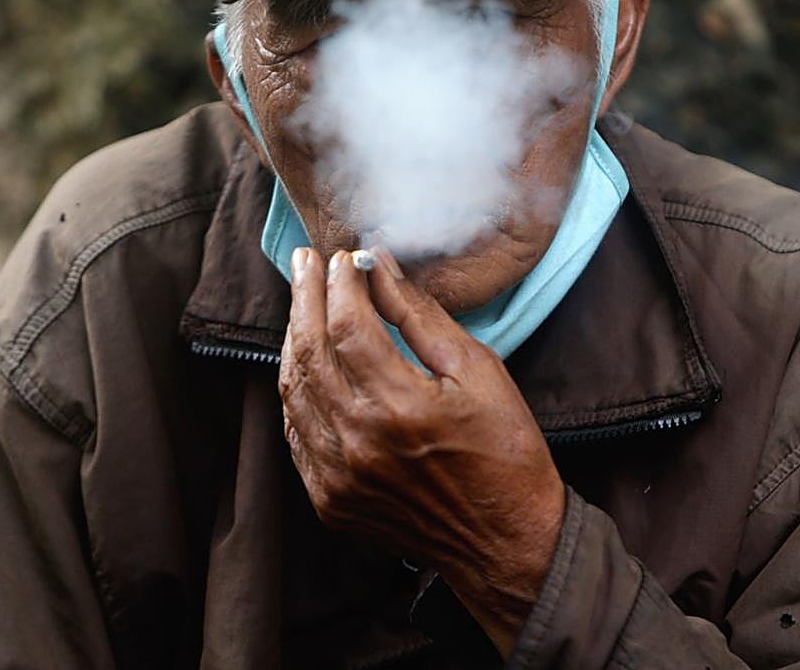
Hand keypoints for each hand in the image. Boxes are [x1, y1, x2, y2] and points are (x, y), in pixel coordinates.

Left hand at [280, 246, 565, 655]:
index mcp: (399, 408)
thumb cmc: (504, 452)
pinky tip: (306, 359)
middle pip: (309, 351)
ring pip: (293, 389)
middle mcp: (357, 442)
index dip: (340, 284)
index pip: (347, 326)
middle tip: (305, 260)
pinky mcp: (329, 499)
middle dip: (303, 296)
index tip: (344, 258)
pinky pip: (295, 431)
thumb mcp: (479, 372)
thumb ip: (421, 317)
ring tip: (302, 302)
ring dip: (293, 338)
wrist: (506, 542)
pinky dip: (296, 388)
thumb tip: (380, 268)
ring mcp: (336, 476)